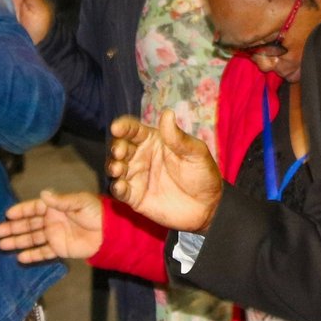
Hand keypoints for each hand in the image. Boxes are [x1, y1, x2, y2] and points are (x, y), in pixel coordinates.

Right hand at [0, 190, 104, 262]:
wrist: (109, 232)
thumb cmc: (96, 213)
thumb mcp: (79, 202)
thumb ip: (61, 200)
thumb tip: (44, 194)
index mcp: (54, 207)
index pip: (33, 208)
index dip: (20, 211)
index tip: (7, 215)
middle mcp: (51, 220)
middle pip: (28, 224)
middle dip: (13, 228)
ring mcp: (54, 235)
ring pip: (32, 238)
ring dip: (17, 242)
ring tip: (2, 245)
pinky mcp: (59, 249)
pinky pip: (43, 252)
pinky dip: (32, 255)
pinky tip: (20, 258)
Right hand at [105, 112, 223, 232]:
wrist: (207, 207)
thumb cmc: (203, 175)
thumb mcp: (196, 154)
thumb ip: (179, 137)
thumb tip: (167, 113)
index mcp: (154, 141)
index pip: (134, 130)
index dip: (123, 126)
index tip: (117, 127)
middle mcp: (141, 156)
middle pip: (120, 147)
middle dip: (116, 147)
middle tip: (120, 152)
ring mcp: (136, 176)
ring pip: (116, 167)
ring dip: (113, 166)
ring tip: (118, 169)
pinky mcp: (135, 196)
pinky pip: (120, 191)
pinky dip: (117, 188)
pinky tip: (121, 187)